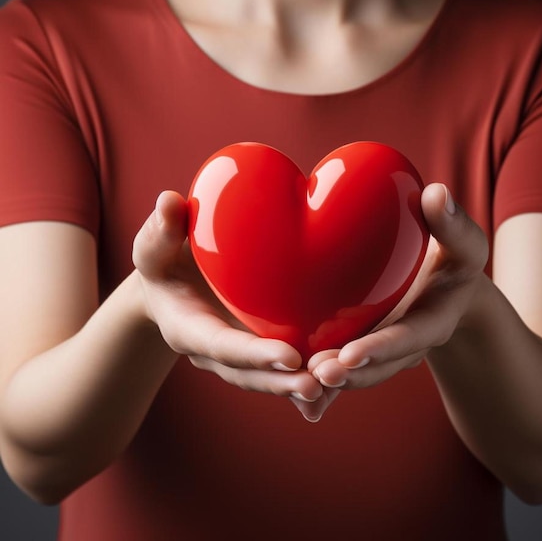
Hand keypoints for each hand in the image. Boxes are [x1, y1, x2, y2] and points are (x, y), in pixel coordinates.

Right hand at [132, 191, 323, 403]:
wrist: (173, 284)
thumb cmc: (165, 260)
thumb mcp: (156, 244)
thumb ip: (162, 228)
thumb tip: (169, 201)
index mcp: (189, 329)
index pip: (221, 345)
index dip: (253, 354)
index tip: (289, 356)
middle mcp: (214, 352)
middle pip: (249, 374)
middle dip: (282, 382)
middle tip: (319, 384)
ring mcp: (237, 356)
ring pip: (268, 379)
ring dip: (299, 385)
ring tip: (335, 384)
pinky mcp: (257, 350)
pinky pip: (281, 372)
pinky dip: (308, 378)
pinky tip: (339, 378)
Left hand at [303, 183, 488, 415]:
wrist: (449, 290)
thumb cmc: (454, 258)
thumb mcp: (463, 241)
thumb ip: (452, 222)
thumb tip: (436, 193)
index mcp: (432, 319)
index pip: (409, 336)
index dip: (383, 347)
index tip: (350, 354)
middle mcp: (408, 343)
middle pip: (380, 365)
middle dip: (350, 374)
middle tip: (317, 374)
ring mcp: (386, 351)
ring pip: (359, 374)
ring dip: (331, 384)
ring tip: (300, 382)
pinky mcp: (367, 350)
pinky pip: (345, 370)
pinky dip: (323, 385)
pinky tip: (294, 390)